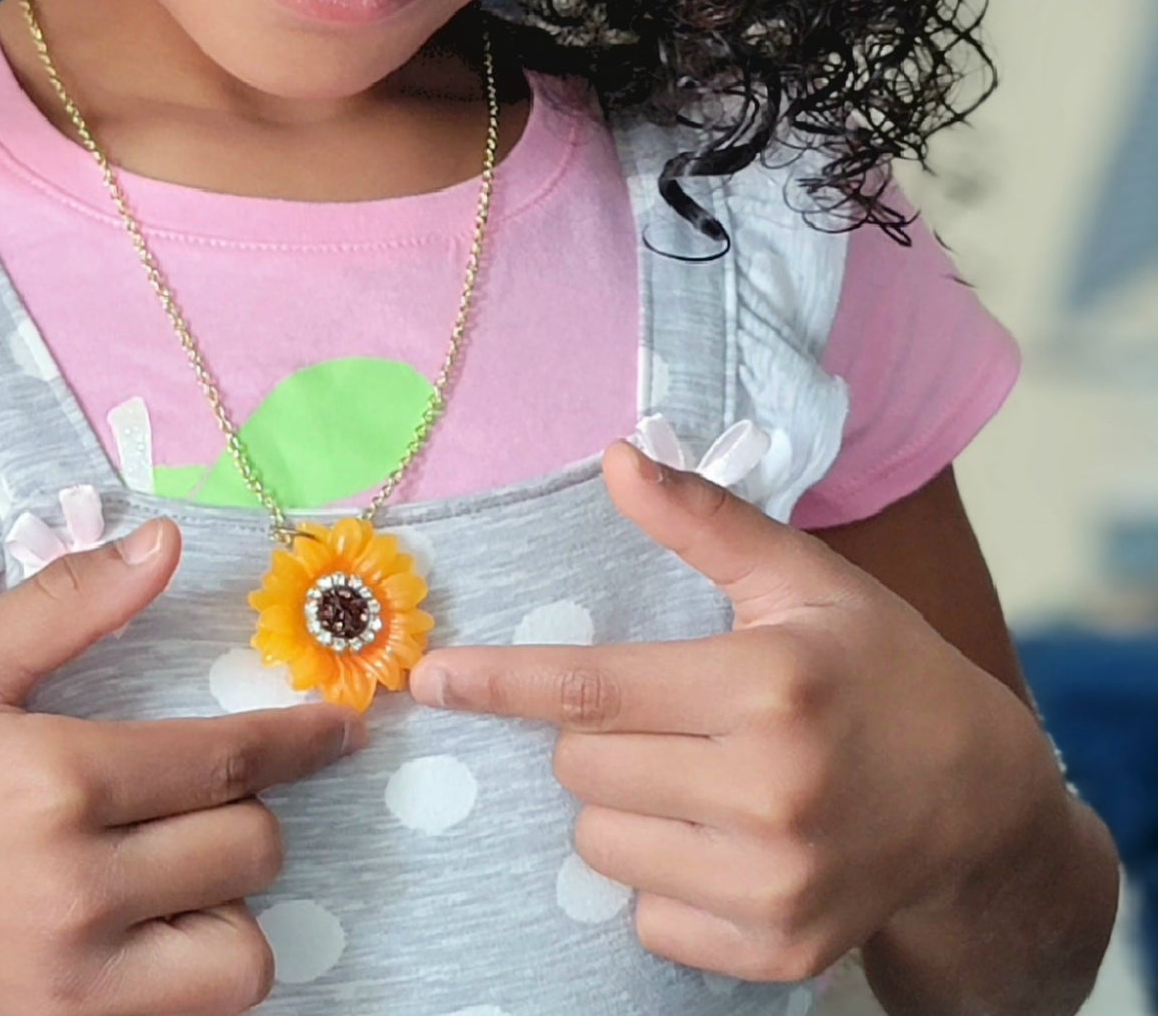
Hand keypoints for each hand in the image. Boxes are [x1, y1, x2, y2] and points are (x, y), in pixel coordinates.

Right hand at [0, 520, 363, 1015]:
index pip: (229, 756)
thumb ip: (65, 608)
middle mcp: (75, 888)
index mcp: (56, 778)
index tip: (339, 731)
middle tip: (217, 794)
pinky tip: (146, 939)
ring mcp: (63, 986)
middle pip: (249, 850)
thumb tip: (164, 545)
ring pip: (237, 959)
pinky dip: (183, 983)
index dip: (303, 738)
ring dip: (230, 912)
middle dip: (253, 811)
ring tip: (183, 879)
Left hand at [408, 442, 1050, 984]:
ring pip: (602, 848)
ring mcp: (774, 886)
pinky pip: (647, 922)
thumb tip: (618, 458)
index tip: (431, 679)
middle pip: (584, 770)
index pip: (592, 689)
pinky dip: (662, 884)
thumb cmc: (882, 671)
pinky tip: (720, 843)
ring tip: (696, 778)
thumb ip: (704, 523)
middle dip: (596, 738)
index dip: (501, 683)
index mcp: (766, 687)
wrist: (980, 803)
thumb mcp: (805, 579)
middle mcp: (769, 793)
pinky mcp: (778, 953)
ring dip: (623, 809)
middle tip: (666, 717)